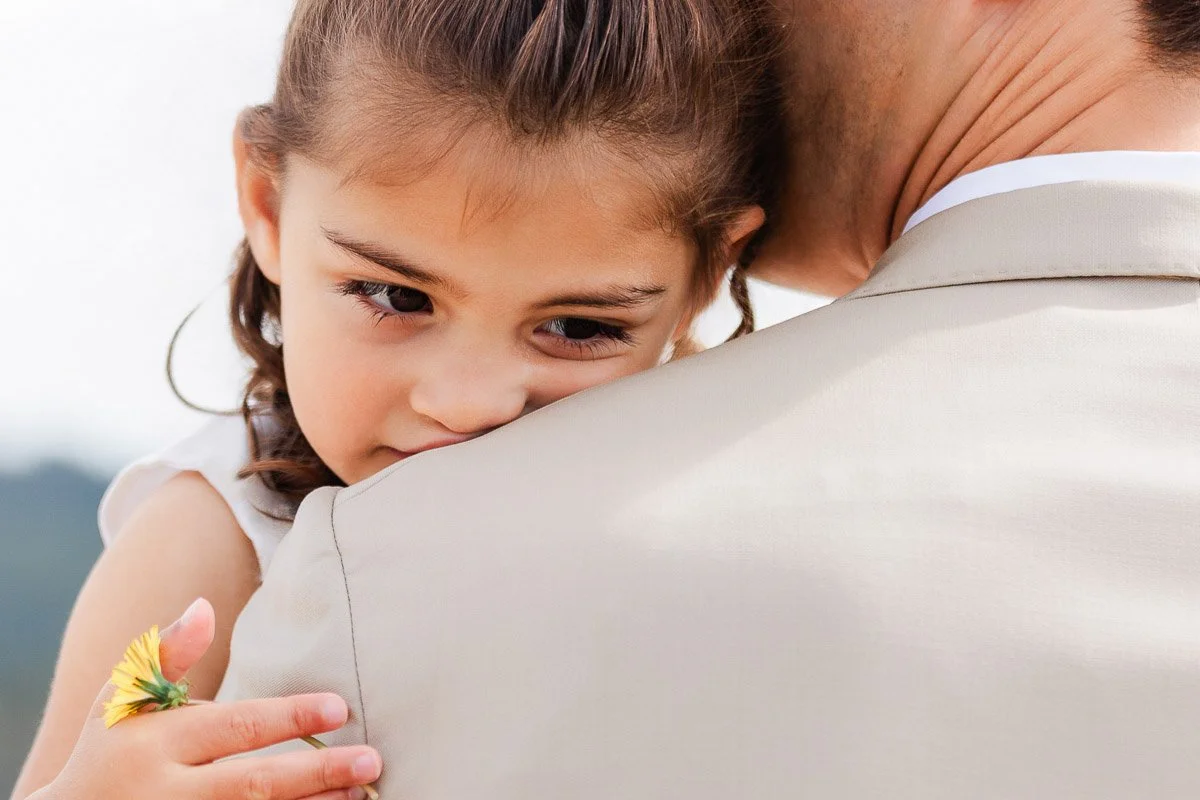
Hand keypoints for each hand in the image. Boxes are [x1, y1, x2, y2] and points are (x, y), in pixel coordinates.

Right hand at [30, 599, 381, 799]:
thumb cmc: (106, 753)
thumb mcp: (120, 703)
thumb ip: (166, 656)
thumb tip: (205, 607)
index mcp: (154, 746)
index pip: (233, 728)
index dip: (288, 718)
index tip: (338, 706)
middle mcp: (168, 794)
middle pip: (253, 784)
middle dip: (316, 772)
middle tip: (371, 761)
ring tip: (361, 793)